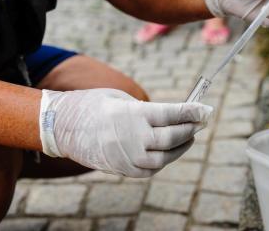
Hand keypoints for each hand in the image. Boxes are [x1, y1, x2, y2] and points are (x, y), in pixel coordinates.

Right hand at [39, 89, 212, 176]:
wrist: (62, 127)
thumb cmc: (94, 106)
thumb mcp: (122, 99)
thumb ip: (149, 110)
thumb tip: (175, 116)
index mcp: (133, 115)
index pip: (172, 114)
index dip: (192, 112)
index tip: (206, 109)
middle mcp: (133, 138)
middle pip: (173, 137)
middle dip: (191, 128)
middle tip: (201, 121)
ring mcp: (128, 157)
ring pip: (166, 157)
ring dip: (182, 146)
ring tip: (190, 136)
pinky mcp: (123, 170)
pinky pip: (152, 168)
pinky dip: (165, 159)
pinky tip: (170, 150)